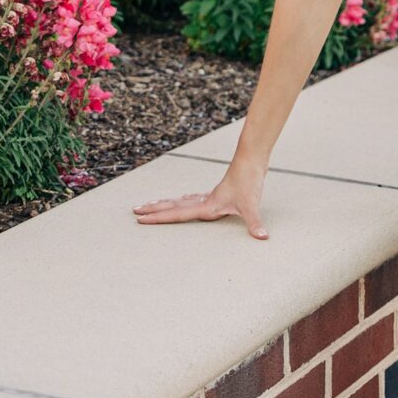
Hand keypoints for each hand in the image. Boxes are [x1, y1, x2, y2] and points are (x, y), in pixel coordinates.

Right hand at [133, 164, 269, 240]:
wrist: (251, 159)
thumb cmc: (249, 180)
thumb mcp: (251, 204)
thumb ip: (254, 222)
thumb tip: (262, 237)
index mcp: (207, 206)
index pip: (177, 214)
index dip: (158, 218)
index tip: (141, 219)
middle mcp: (204, 201)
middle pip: (173, 206)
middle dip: (154, 210)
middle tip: (136, 211)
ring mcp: (209, 196)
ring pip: (180, 201)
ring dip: (165, 204)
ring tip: (150, 205)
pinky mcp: (216, 192)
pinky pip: (193, 199)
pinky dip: (183, 201)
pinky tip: (183, 199)